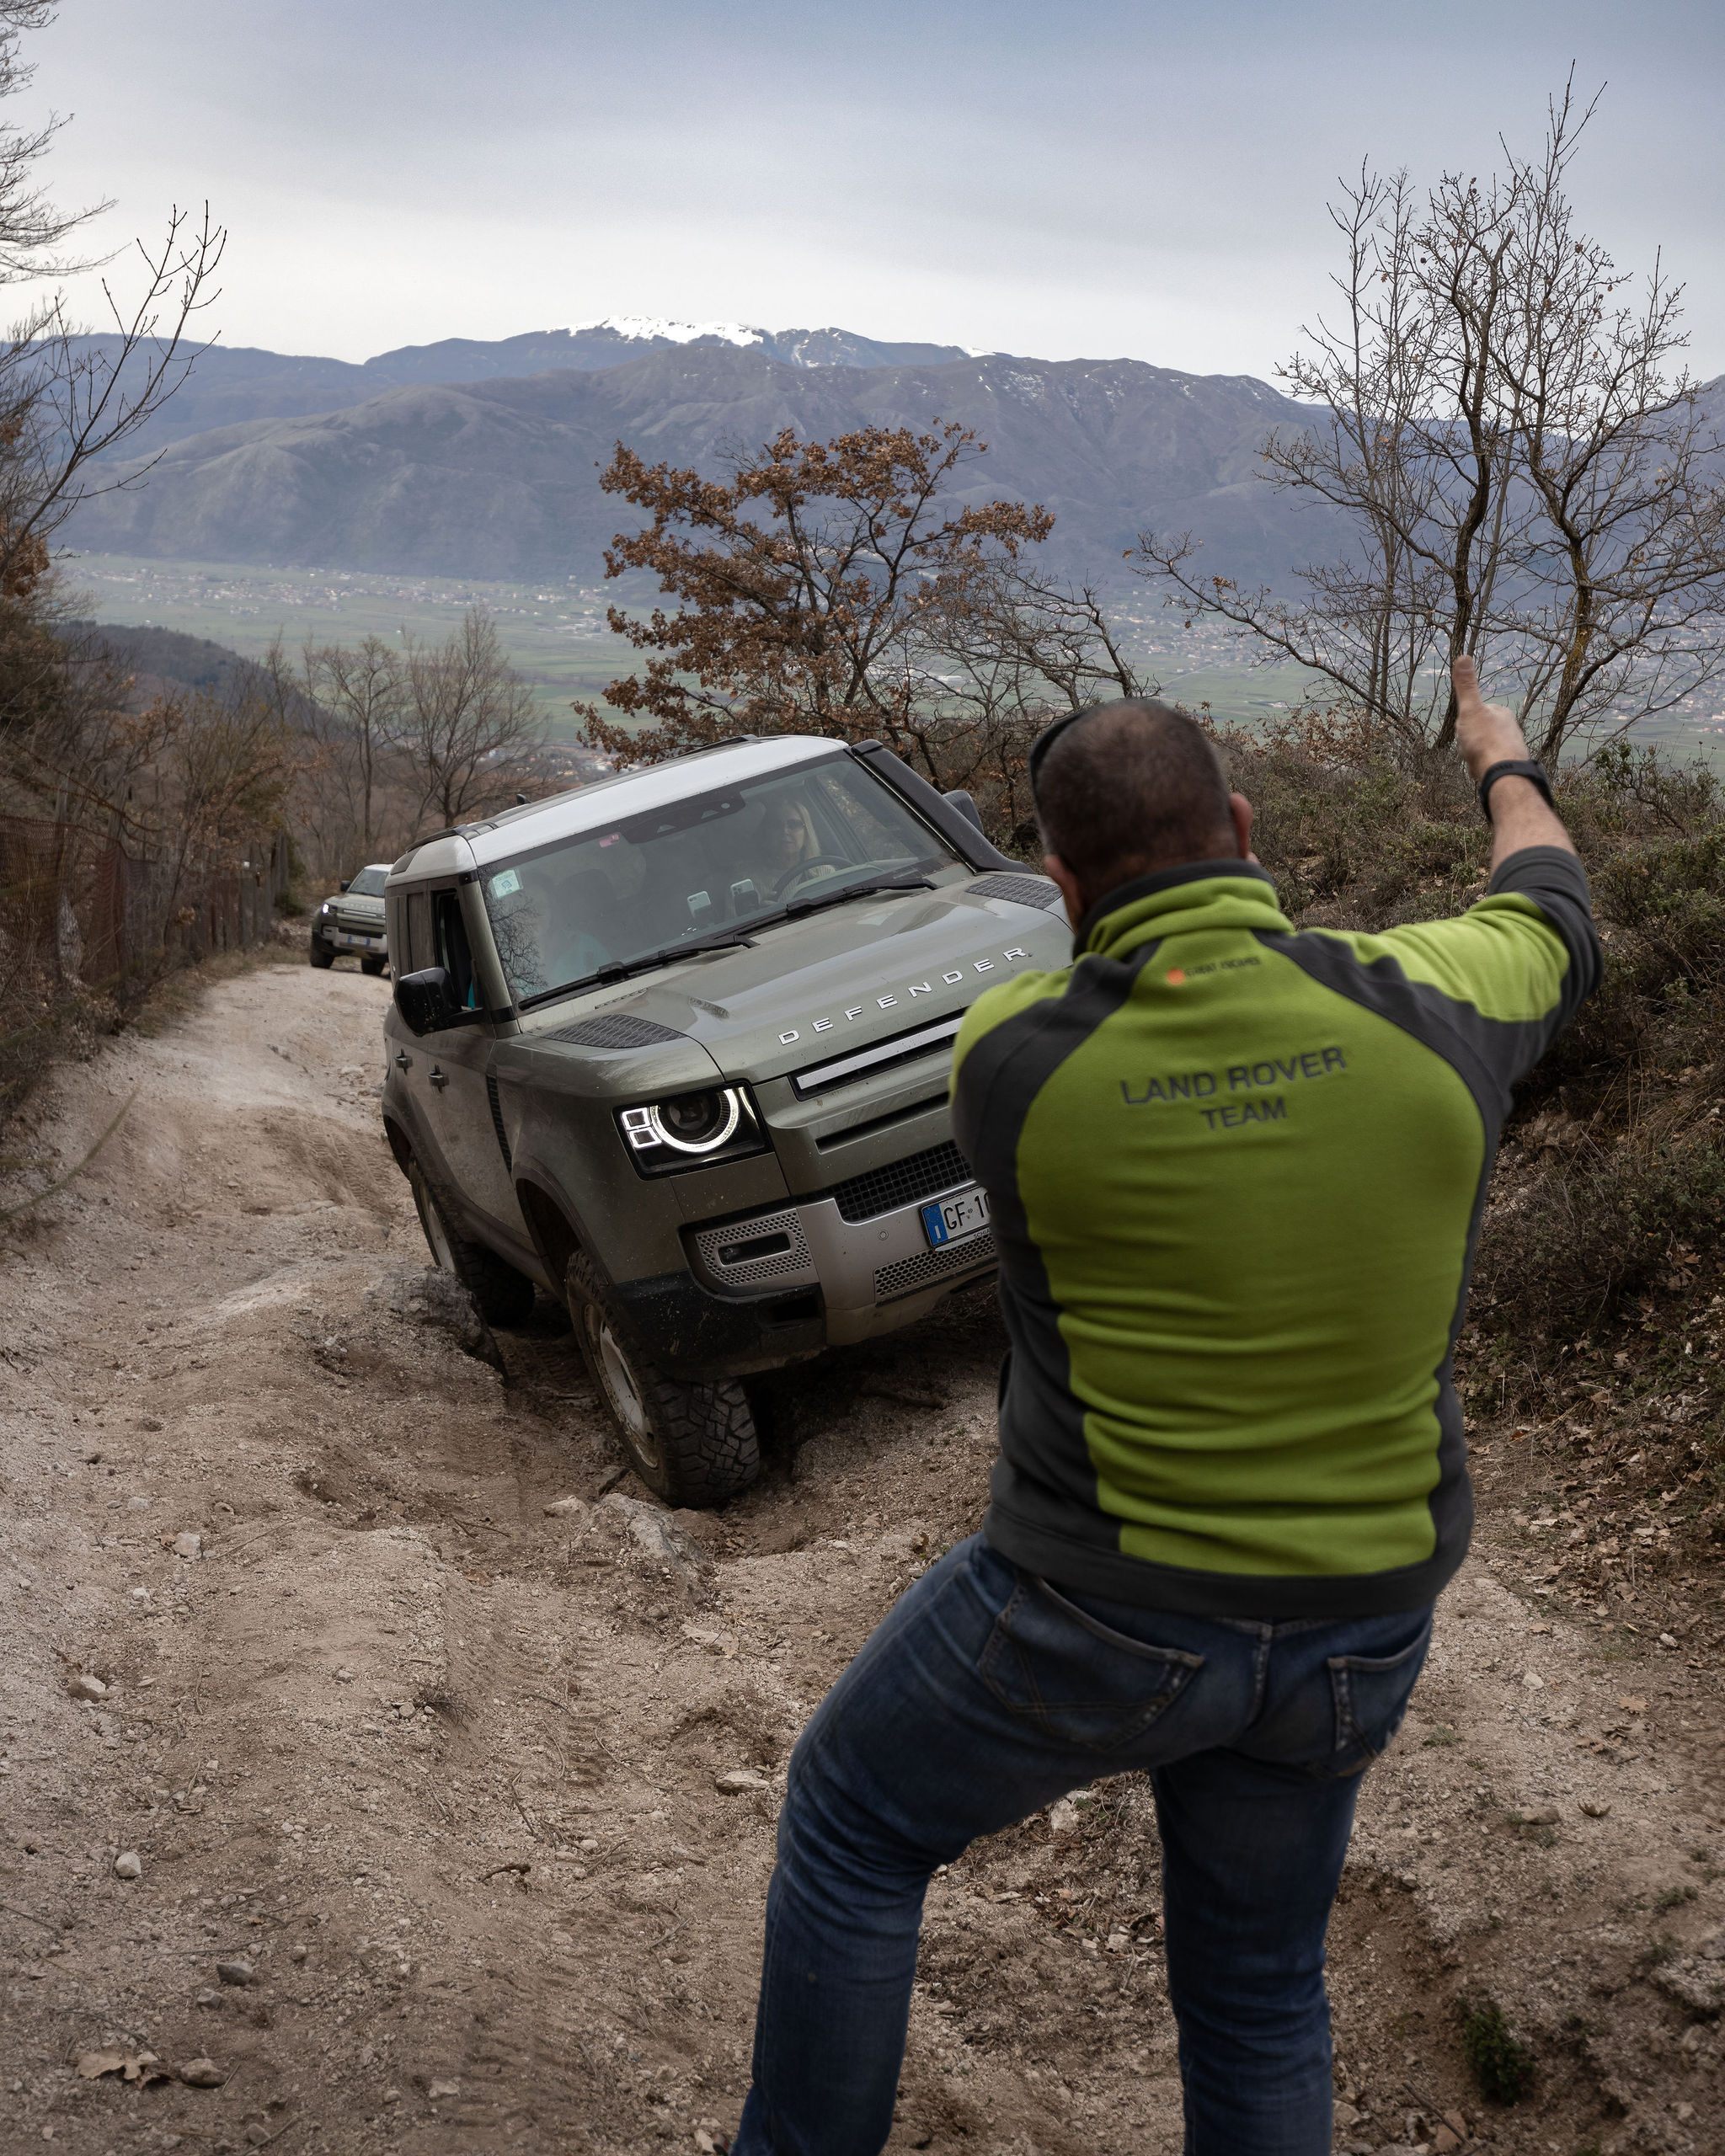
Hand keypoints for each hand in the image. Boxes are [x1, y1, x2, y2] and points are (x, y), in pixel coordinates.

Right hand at [1452, 656, 1528, 784]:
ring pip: (1484, 748)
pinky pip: (1490, 763)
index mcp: (1502, 713)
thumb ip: (1466, 686)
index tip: (1465, 731)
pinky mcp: (1510, 765)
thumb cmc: (1485, 740)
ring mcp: (1512, 747)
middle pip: (1480, 731)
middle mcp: (1511, 728)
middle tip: (1469, 748)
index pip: (1477, 713)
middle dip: (1470, 741)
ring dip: (1475, 755)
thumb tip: (1463, 655)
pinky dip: (1483, 766)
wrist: (1502, 772)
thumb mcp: (1470, 709)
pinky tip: (1480, 770)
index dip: (1466, 722)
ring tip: (1474, 760)